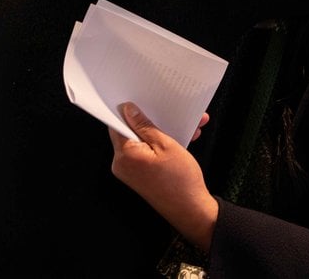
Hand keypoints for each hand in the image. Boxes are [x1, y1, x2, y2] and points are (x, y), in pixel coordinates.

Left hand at [109, 102, 217, 249]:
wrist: (191, 210)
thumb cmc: (180, 180)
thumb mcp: (166, 145)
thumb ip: (145, 126)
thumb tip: (128, 109)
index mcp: (124, 155)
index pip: (116, 124)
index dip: (128, 110)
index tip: (139, 98)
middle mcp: (122, 164)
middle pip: (132, 132)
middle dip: (154, 119)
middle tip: (171, 109)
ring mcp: (131, 171)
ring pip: (144, 141)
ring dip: (165, 131)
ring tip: (189, 125)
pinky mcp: (140, 175)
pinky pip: (149, 153)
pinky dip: (164, 145)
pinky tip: (186, 138)